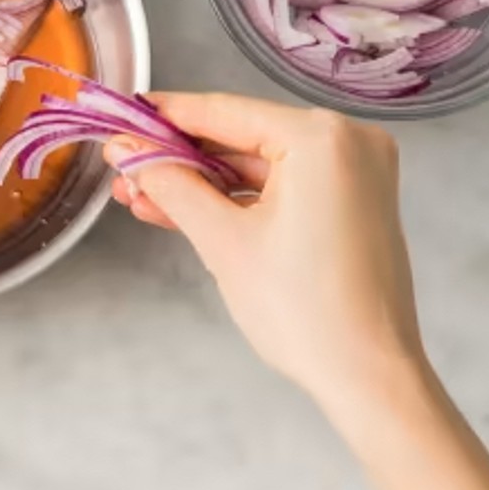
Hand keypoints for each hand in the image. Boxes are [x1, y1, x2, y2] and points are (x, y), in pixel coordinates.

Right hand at [106, 94, 423, 413]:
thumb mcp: (222, 240)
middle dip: (178, 158)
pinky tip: (183, 211)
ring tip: (140, 197)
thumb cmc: (305, 311)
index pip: (224, 112)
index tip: (120, 118)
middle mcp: (348, 141)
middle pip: (241, 137)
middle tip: (123, 168)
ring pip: (258, 166)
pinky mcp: (352, 204)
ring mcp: (355, 173)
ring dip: (201, 184)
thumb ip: (170, 184)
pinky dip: (237, 201)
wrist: (368, 377)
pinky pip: (282, 188)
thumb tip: (126, 151)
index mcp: (322, 138)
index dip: (164, 117)